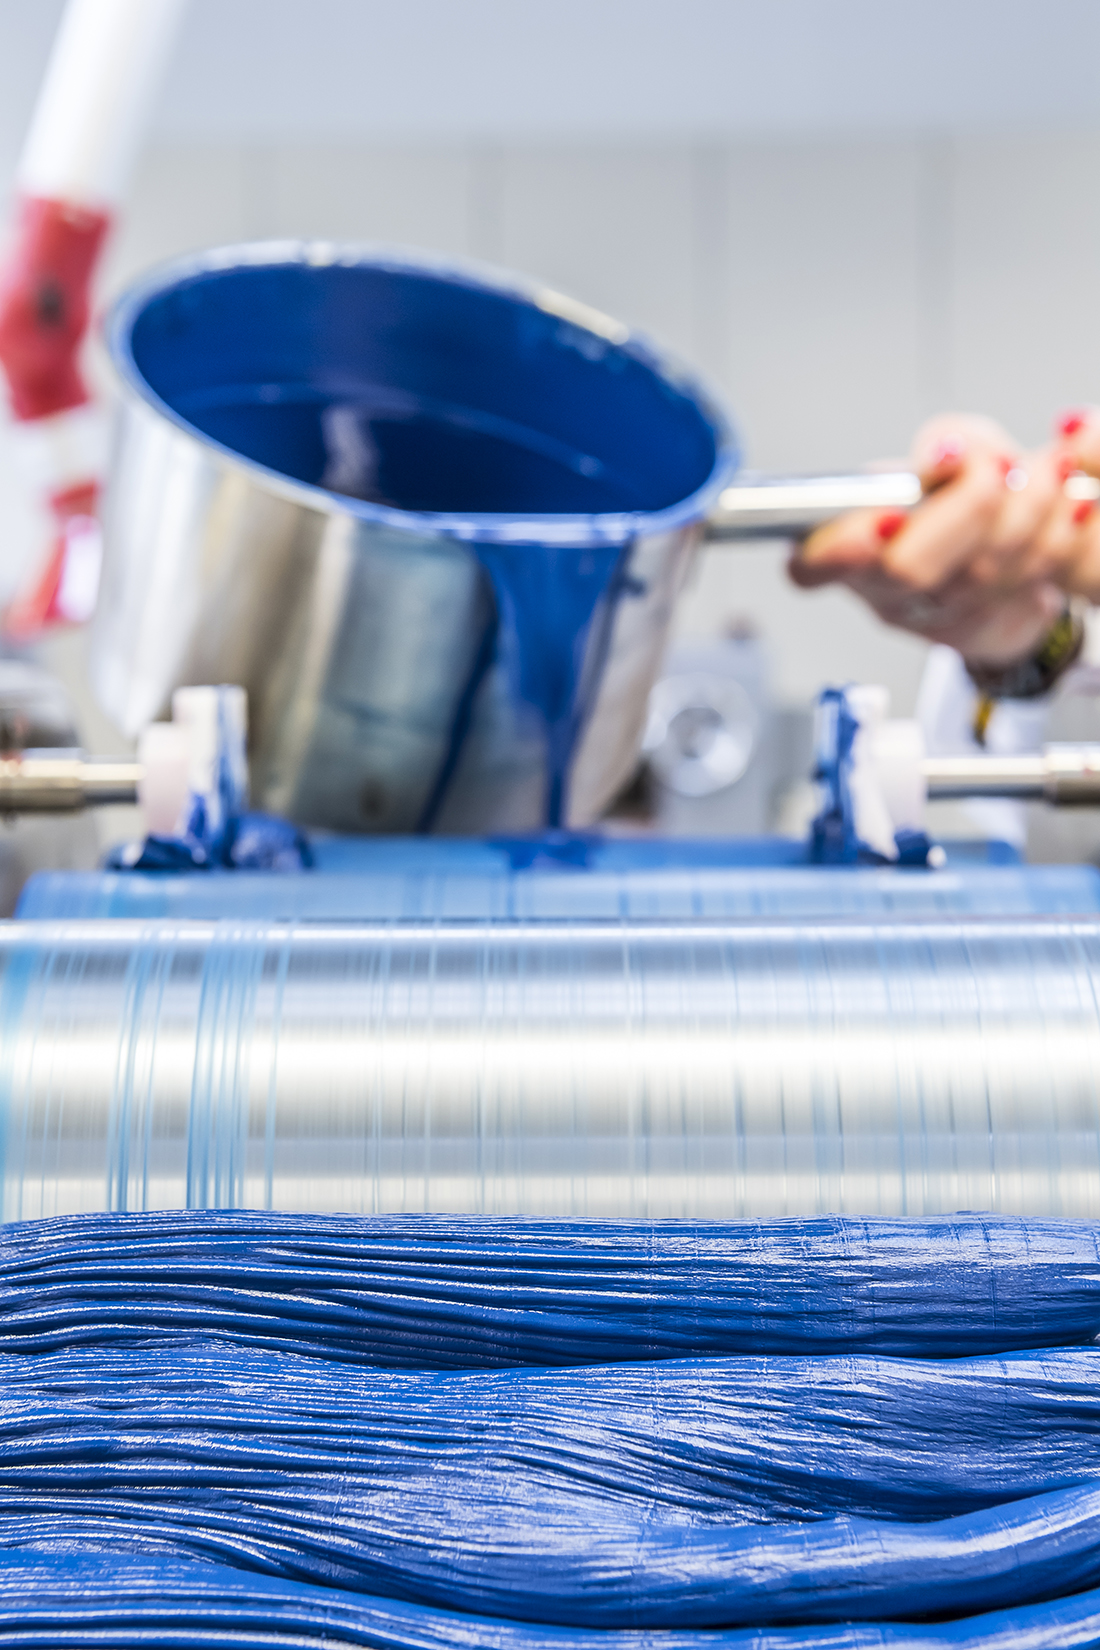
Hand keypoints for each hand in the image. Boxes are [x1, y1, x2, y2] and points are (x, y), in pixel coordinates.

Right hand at [789, 412, 1099, 669]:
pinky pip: (1023, 581)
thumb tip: (951, 455)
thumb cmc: (956, 503)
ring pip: (977, 573)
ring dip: (1026, 509)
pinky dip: (1056, 530)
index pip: (813, 563)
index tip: (881, 523)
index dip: (838, 548)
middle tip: (996, 469)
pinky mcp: (981, 627)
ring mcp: (931, 614)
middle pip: (908, 569)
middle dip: (967, 507)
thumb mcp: (945, 454)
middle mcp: (881, 587)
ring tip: (1043, 473)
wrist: (1004, 559)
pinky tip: (1070, 502)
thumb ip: (949, 443)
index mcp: (848, 543)